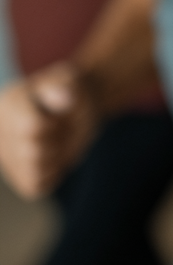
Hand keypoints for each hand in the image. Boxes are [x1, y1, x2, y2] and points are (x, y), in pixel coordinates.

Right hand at [0, 62, 98, 198]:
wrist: (73, 106)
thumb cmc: (72, 91)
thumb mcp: (73, 80)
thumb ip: (67, 87)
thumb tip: (66, 99)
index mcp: (8, 104)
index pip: (32, 130)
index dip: (56, 124)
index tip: (62, 111)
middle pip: (34, 152)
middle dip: (59, 139)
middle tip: (65, 125)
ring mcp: (6, 158)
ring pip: (35, 171)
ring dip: (58, 156)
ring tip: (59, 138)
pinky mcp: (19, 176)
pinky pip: (38, 186)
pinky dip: (54, 173)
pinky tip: (55, 154)